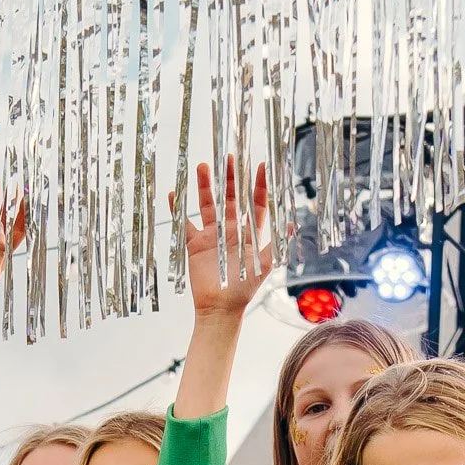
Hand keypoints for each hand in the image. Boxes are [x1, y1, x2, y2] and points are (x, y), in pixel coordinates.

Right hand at [182, 156, 273, 325]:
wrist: (220, 308)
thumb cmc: (244, 289)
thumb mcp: (264, 265)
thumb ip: (275, 243)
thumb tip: (291, 224)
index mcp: (248, 233)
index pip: (255, 202)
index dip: (259, 184)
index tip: (260, 165)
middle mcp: (230, 230)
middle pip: (230, 197)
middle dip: (230, 177)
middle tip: (228, 157)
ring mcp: (211, 235)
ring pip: (207, 204)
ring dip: (204, 186)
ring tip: (202, 167)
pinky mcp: (194, 244)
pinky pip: (184, 223)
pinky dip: (177, 209)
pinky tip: (174, 194)